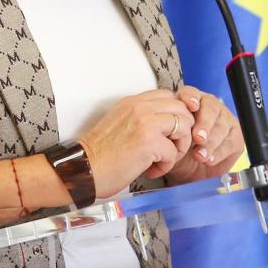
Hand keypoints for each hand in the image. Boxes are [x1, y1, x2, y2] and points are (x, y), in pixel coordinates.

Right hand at [77, 89, 194, 198]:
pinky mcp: (149, 142)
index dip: (176, 115)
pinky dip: (166, 166)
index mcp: (132, 102)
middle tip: (169, 149)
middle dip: (183, 132)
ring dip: (178, 148)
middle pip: (182, 109)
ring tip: (161, 159)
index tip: (170, 133)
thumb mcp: (121, 124)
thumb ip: (142, 118)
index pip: (169, 96)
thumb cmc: (101, 154)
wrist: (83, 169)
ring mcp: (145, 122)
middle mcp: (139, 107)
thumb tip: (168, 123)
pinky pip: (174, 152)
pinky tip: (150, 171)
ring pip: (184, 127)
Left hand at [164, 86, 245, 184]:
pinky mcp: (236, 136)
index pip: (191, 93)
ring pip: (222, 126)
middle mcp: (209, 106)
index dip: (191, 98)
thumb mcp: (169, 138)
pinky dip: (219, 152)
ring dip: (210, 143)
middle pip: (211, 108)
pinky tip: (209, 159)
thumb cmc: (177, 147)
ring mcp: (225, 120)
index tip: (190, 106)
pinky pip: (231, 142)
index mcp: (190, 100)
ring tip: (199, 156)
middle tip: (197, 138)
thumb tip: (171, 127)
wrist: (187, 167)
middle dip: (204, 123)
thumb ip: (170, 128)